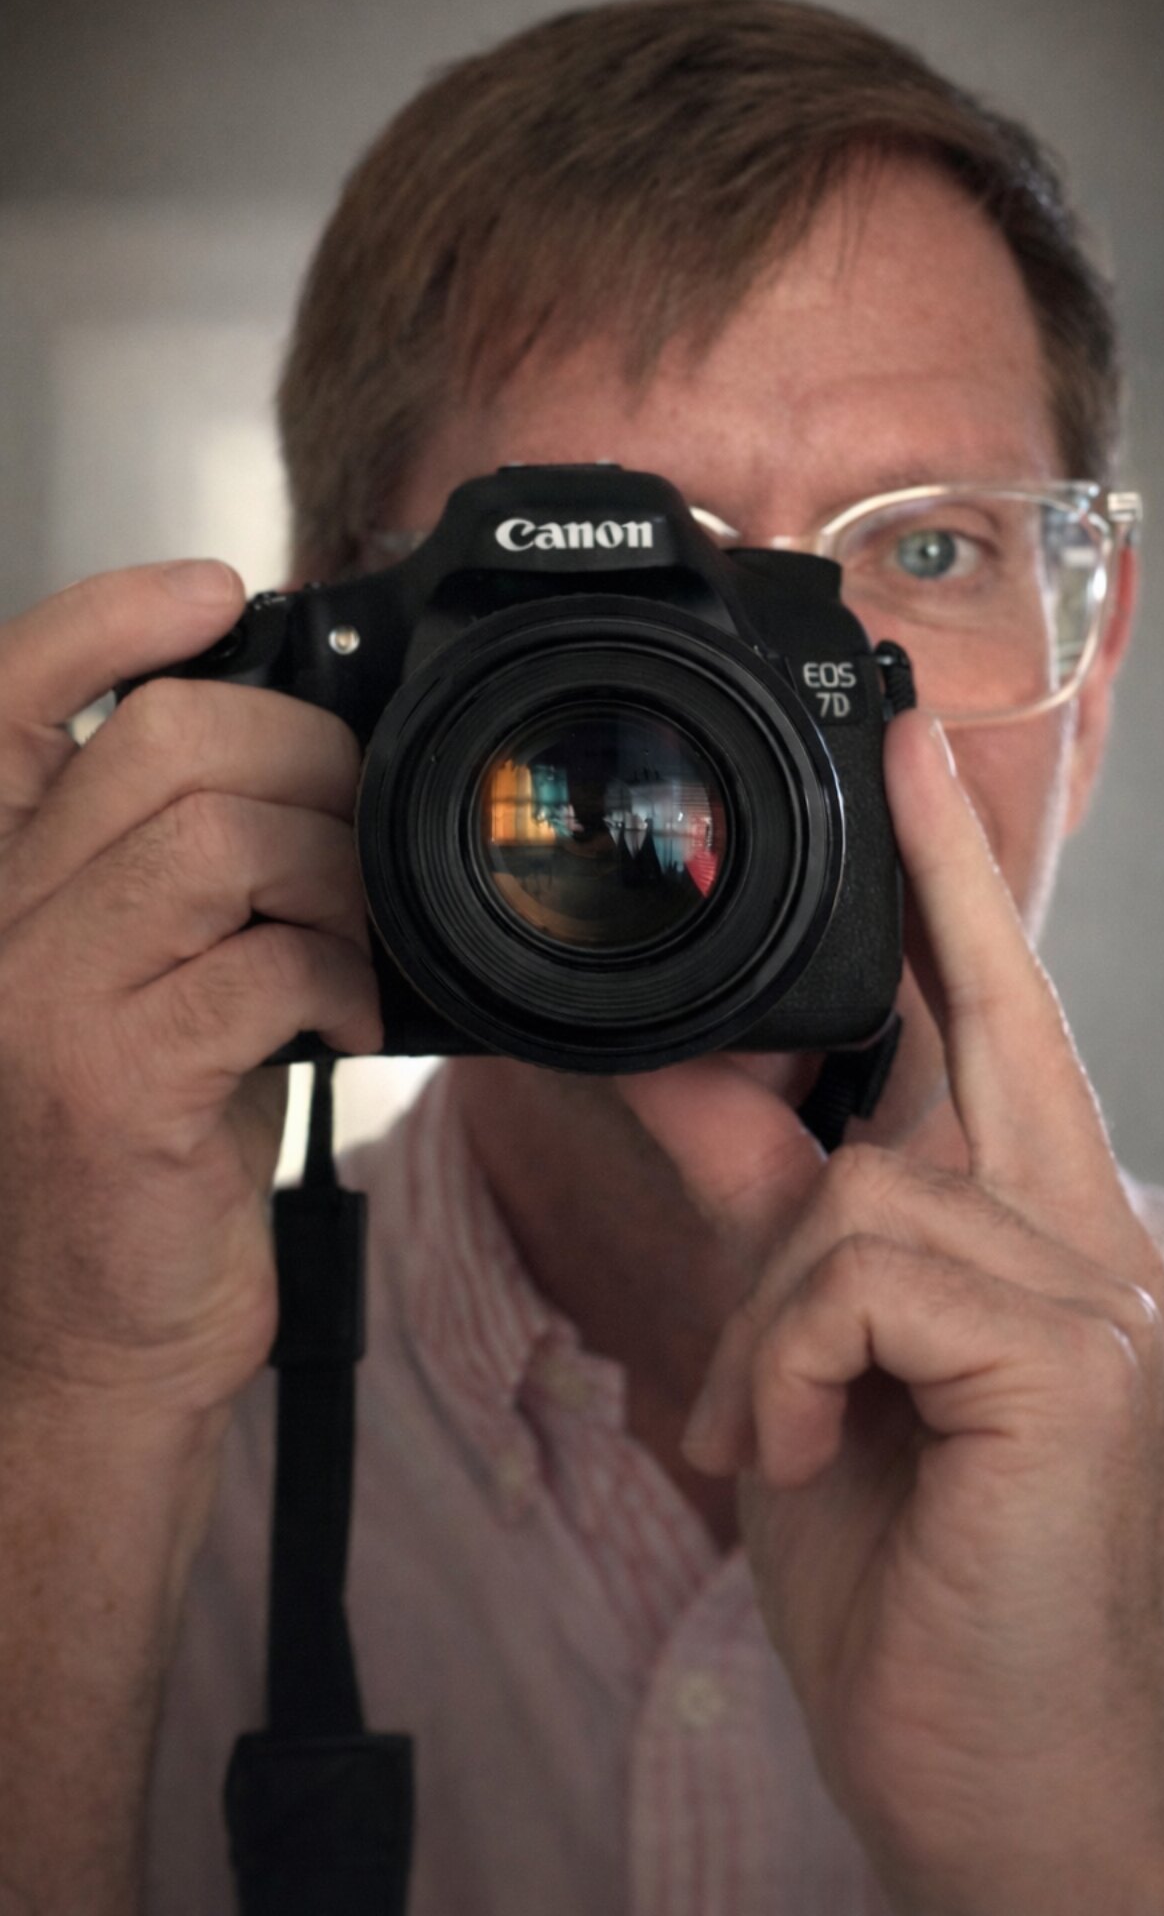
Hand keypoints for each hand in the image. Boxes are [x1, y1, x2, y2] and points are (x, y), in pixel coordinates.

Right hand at [0, 562, 381, 1427]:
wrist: (93, 1342)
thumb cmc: (142, 1156)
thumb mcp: (150, 985)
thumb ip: (189, 874)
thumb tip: (317, 766)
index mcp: (0, 881)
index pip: (8, 691)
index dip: (108, 615)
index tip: (216, 591)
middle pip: (165, 741)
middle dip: (305, 759)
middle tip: (357, 825)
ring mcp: (39, 995)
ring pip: (224, 837)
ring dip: (337, 873)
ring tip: (357, 939)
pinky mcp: (110, 1076)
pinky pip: (265, 960)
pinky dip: (343, 978)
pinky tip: (351, 1021)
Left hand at [620, 713, 1163, 1915]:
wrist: (998, 1786)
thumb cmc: (913, 1577)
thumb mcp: (811, 1370)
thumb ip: (762, 1217)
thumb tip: (681, 1074)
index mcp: (1033, 1236)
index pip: (998, 1023)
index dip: (954, 886)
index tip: (911, 758)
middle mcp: (1085, 1239)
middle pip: (985, 1022)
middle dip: (935, 885)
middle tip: (894, 745)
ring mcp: (1094, 1292)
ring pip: (865, 1181)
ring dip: (767, 1314)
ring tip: (763, 1435)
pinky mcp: (1070, 1358)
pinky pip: (864, 1270)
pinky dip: (788, 1362)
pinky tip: (793, 1458)